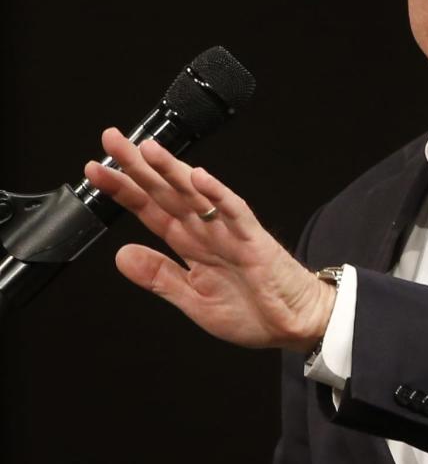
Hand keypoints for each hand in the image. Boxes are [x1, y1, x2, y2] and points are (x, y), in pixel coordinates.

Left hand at [83, 130, 333, 350]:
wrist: (295, 325)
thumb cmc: (254, 312)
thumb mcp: (194, 300)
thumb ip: (160, 277)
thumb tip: (120, 255)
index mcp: (191, 245)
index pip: (150, 210)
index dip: (123, 190)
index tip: (95, 171)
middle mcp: (207, 231)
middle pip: (166, 192)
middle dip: (138, 166)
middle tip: (112, 138)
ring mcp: (230, 232)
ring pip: (196, 194)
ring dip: (172, 171)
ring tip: (146, 149)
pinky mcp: (254, 240)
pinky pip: (234, 212)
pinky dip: (217, 194)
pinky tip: (199, 178)